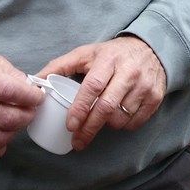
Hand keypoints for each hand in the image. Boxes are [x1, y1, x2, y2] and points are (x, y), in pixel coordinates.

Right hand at [0, 55, 43, 162]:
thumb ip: (10, 73)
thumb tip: (30, 89)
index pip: (10, 91)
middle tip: (30, 111)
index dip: (31, 97)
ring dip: (14, 132)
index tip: (37, 97)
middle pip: (8, 118)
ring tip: (14, 122)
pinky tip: (1, 139)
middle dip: (27, 116)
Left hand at [38, 35, 166, 150]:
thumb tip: (34, 81)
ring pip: (120, 118)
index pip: (93, 87)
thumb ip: (59, 65)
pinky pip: (135, 122)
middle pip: (107, 107)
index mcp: (109, 60)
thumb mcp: (86, 53)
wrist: (152, 48)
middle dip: (89, 128)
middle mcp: (129, 72)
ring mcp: (144, 85)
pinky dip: (123, 126)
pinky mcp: (155, 97)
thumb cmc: (112, 54)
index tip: (70, 125)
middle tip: (77, 141)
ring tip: (99, 121)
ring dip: (106, 126)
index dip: (80, 108)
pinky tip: (116, 118)